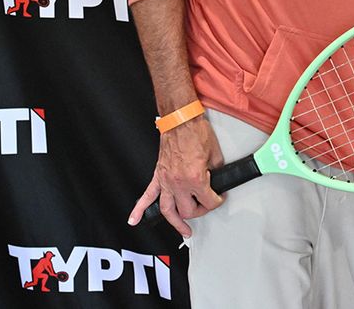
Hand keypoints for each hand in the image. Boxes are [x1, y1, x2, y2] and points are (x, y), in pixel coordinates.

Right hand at [127, 116, 224, 236]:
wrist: (181, 121)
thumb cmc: (197, 134)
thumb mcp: (215, 155)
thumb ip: (215, 172)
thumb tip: (216, 180)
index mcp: (195, 178)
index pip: (208, 200)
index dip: (217, 201)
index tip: (219, 198)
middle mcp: (178, 183)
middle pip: (188, 210)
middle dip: (200, 211)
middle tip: (205, 207)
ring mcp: (166, 181)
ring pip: (167, 210)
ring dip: (175, 223)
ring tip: (183, 231)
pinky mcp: (158, 176)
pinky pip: (146, 196)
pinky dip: (138, 209)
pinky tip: (134, 219)